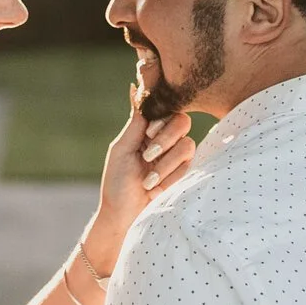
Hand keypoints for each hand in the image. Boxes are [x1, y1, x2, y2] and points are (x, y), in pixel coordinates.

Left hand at [92, 101, 195, 244]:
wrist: (124, 215)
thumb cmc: (117, 182)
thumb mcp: (122, 149)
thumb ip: (136, 122)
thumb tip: (137, 89)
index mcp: (147, 129)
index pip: (165, 108)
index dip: (161, 118)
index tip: (148, 132)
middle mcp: (164, 139)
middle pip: (182, 121)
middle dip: (165, 139)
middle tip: (147, 155)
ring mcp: (176, 156)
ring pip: (187, 144)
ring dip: (165, 164)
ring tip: (147, 179)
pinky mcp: (185, 173)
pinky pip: (188, 165)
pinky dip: (169, 177)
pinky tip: (154, 188)